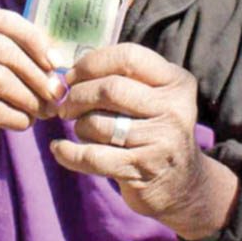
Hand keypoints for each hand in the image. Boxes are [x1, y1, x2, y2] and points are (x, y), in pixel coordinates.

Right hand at [0, 6, 62, 166]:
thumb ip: (21, 50)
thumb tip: (60, 61)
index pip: (5, 21)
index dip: (36, 42)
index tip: (58, 63)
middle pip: (1, 50)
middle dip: (36, 73)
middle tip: (57, 92)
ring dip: (30, 98)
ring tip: (46, 110)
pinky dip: (16, 117)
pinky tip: (25, 122)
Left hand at [52, 43, 237, 239]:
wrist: (182, 183)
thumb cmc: (155, 129)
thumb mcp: (156, 97)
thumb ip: (124, 78)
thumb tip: (68, 73)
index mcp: (177, 82)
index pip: (129, 57)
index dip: (92, 63)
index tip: (72, 76)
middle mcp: (174, 108)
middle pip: (111, 89)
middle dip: (78, 95)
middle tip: (66, 105)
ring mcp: (160, 140)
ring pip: (98, 123)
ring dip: (78, 126)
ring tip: (82, 130)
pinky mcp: (141, 169)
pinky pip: (91, 156)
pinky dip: (67, 152)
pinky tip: (60, 149)